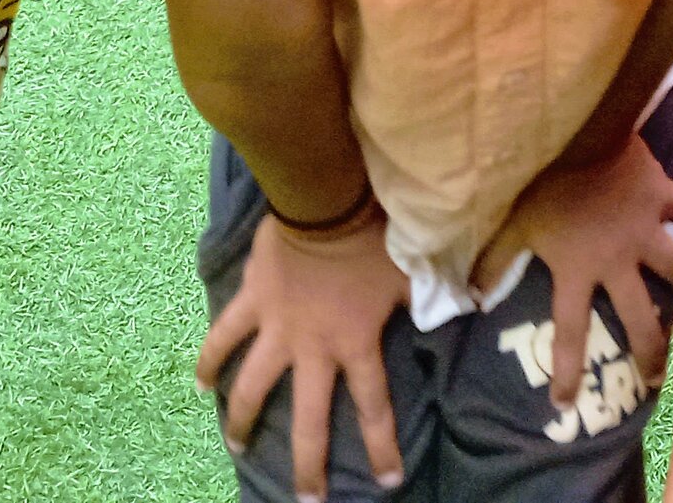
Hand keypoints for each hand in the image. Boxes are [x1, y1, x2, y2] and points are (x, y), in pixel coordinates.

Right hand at [198, 211, 409, 499]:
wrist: (325, 201)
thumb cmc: (373, 235)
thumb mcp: (412, 271)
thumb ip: (432, 296)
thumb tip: (471, 303)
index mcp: (355, 344)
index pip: (374, 407)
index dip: (381, 449)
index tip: (386, 482)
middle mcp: (313, 349)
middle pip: (309, 420)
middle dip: (307, 465)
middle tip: (307, 499)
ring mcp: (276, 330)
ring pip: (252, 388)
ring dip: (242, 421)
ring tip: (236, 446)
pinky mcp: (251, 305)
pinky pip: (223, 338)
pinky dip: (210, 360)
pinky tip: (200, 384)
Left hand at [476, 133, 672, 404]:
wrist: (582, 131)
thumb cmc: (545, 179)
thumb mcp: (515, 221)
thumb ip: (496, 258)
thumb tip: (471, 295)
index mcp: (578, 269)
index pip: (570, 331)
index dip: (568, 371)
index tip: (565, 404)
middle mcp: (617, 259)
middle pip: (639, 318)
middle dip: (651, 352)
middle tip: (657, 377)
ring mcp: (646, 229)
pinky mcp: (663, 197)